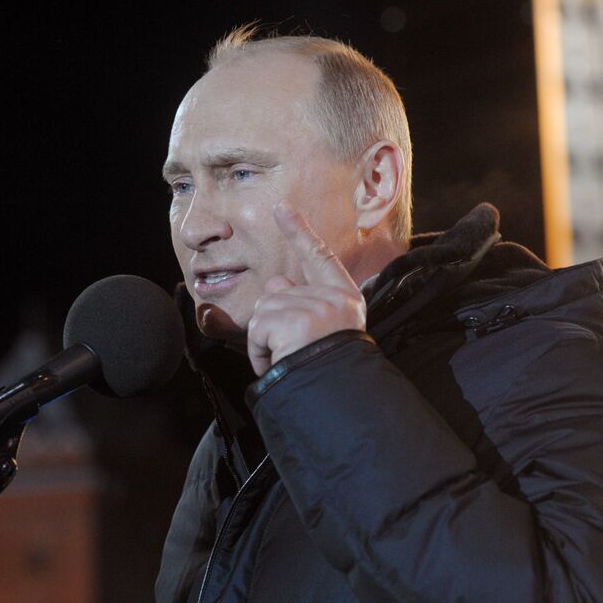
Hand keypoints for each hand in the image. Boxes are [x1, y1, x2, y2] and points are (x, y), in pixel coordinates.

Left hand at [246, 200, 366, 375]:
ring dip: (265, 340)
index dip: (299, 231)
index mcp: (345, 298)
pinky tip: (277, 363)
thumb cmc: (329, 370)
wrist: (340, 394)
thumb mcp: (324, 332)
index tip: (281, 207)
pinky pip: (257, 330)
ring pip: (263, 309)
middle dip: (272, 320)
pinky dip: (259, 352)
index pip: (319, 256)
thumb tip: (276, 280)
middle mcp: (333, 298)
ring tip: (286, 358)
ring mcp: (315, 308)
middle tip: (290, 348)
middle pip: (277, 290)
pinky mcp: (294, 322)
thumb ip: (301, 304)